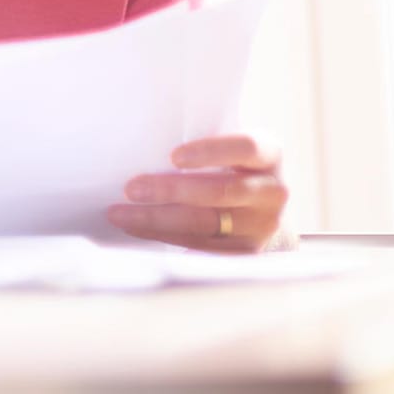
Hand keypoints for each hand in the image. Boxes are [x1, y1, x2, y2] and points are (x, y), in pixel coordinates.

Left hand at [107, 134, 289, 252]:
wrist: (260, 210)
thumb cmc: (230, 165)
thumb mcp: (229, 147)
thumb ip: (204, 140)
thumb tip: (146, 140)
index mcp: (270, 154)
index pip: (246, 147)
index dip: (211, 151)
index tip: (174, 156)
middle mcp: (273, 191)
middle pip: (220, 192)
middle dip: (171, 190)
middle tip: (132, 188)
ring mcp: (262, 227)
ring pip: (204, 224)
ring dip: (157, 219)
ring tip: (120, 213)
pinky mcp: (245, 253)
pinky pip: (199, 247)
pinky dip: (163, 238)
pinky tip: (136, 229)